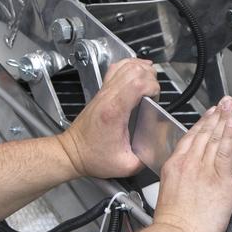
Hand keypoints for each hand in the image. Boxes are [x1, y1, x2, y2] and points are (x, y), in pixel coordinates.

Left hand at [57, 58, 158, 178]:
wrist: (73, 152)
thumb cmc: (92, 156)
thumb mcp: (125, 165)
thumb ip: (145, 159)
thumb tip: (159, 150)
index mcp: (115, 111)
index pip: (138, 83)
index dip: (153, 87)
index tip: (155, 99)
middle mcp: (108, 96)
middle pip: (135, 70)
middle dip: (151, 79)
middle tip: (154, 95)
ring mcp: (104, 91)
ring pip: (126, 65)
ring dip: (142, 70)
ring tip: (149, 83)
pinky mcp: (103, 91)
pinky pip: (118, 68)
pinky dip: (131, 65)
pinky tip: (138, 72)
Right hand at [152, 97, 231, 231]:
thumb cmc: (174, 222)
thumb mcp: (170, 193)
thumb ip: (182, 180)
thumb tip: (191, 179)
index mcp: (175, 166)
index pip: (190, 139)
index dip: (201, 125)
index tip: (208, 116)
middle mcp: (188, 163)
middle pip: (203, 134)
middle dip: (214, 116)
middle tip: (223, 103)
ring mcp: (203, 168)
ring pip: (214, 138)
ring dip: (223, 119)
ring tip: (229, 106)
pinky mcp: (218, 177)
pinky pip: (225, 150)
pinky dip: (229, 134)